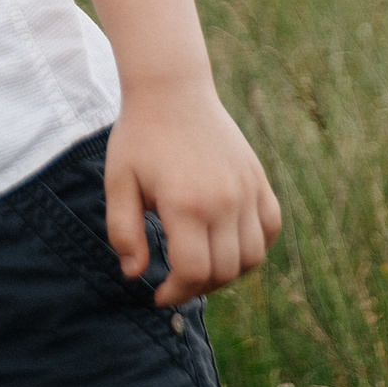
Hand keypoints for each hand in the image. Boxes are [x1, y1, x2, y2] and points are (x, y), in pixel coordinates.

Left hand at [105, 81, 280, 305]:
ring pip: (252, 257)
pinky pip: (269, 229)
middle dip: (197, 286)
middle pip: (224, 271)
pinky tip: (227, 244)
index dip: (175, 293)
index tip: (158, 295)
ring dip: (228, 272)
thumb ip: (123, 232)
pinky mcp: (259, 180)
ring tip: (200, 266)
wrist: (172, 90)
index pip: (193, 272)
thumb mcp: (118, 183)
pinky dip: (254, 247)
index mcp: (186, 204)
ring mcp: (247, 190)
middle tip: (175, 282)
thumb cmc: (139, 137)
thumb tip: (134, 275)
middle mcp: (225, 201)